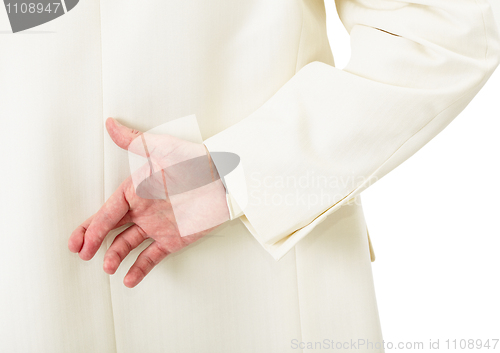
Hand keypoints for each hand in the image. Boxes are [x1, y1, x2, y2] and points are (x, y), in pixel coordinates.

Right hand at [68, 118, 229, 287]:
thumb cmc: (196, 161)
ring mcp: (156, 227)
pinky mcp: (173, 240)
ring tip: (108, 267)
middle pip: (111, 229)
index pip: (107, 212)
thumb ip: (135, 141)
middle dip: (94, 242)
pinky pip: (152, 257)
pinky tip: (128, 279)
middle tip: (82, 254)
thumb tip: (110, 124)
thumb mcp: (163, 149)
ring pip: (128, 245)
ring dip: (115, 256)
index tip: (78, 241)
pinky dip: (140, 269)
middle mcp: (142, 210)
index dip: (91, 227)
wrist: (226, 181)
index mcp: (135, 191)